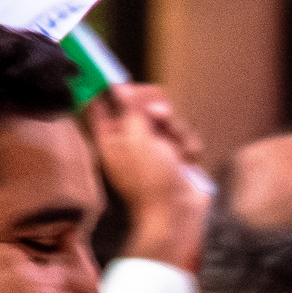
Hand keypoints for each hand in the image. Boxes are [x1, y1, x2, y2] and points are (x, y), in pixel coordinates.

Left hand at [85, 83, 208, 271]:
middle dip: (155, 108)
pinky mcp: (177, 154)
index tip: (119, 76)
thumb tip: (121, 88)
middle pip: (140, 104)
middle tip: (160, 114)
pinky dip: (189, 145)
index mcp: (111, 139)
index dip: (109, 89)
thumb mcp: (137, 140)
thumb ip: (131, 110)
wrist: (179, 216)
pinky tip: (188, 160)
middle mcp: (132, 140)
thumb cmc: (152, 184)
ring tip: (178, 148)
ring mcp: (156, 147)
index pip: (102, 105)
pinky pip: (185, 134)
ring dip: (177, 129)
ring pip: (167, 117)